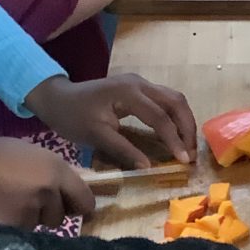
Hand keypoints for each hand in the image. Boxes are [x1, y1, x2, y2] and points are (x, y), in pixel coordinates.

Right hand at [0, 133, 94, 229]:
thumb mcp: (30, 152)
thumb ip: (54, 171)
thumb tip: (71, 189)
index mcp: (55, 169)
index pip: (85, 199)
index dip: (83, 206)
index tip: (80, 209)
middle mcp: (49, 191)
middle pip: (65, 215)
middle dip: (54, 210)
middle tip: (33, 199)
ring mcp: (32, 210)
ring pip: (45, 224)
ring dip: (36, 217)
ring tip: (13, 200)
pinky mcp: (14, 225)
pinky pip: (26, 229)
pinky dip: (18, 222)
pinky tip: (2, 207)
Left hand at [26, 74, 197, 168]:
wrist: (57, 98)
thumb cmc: (73, 117)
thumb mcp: (96, 136)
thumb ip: (123, 149)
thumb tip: (148, 166)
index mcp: (128, 93)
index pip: (160, 117)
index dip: (174, 140)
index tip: (184, 161)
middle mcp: (139, 83)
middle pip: (176, 102)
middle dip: (187, 128)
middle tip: (191, 154)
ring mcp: (140, 83)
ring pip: (174, 99)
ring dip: (184, 121)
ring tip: (187, 146)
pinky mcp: (139, 88)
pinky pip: (166, 100)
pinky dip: (175, 117)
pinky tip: (176, 134)